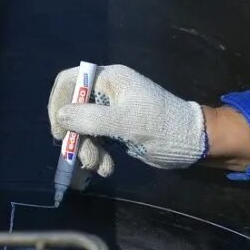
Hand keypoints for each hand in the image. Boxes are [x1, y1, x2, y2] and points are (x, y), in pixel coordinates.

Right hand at [48, 64, 206, 175]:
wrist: (191, 143)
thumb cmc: (160, 126)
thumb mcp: (123, 122)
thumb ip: (90, 118)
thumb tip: (61, 115)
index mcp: (110, 79)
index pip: (70, 81)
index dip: (58, 103)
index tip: (59, 130)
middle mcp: (108, 92)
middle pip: (75, 110)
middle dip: (77, 137)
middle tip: (85, 159)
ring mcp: (113, 111)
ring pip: (84, 129)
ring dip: (88, 150)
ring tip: (100, 167)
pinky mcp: (118, 129)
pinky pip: (97, 140)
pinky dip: (99, 155)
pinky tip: (108, 169)